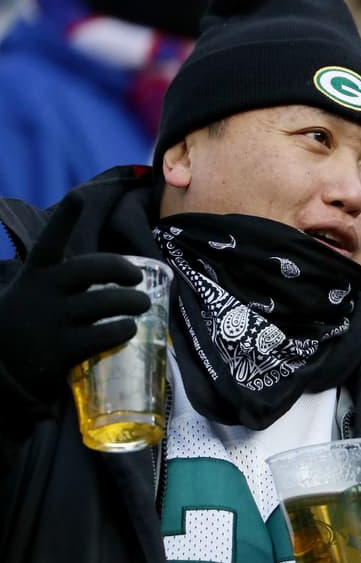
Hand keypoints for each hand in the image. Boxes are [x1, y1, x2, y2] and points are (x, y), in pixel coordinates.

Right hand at [0, 195, 149, 402]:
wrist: (2, 365)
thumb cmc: (31, 320)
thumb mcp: (34, 290)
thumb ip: (63, 277)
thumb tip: (114, 271)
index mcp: (36, 275)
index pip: (50, 242)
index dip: (65, 219)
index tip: (79, 197)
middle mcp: (44, 293)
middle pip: (89, 270)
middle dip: (120, 269)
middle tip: (137, 276)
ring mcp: (53, 321)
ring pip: (104, 303)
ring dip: (132, 302)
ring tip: (144, 304)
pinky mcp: (62, 349)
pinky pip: (103, 334)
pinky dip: (123, 329)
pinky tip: (129, 328)